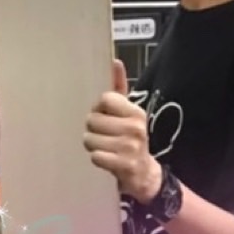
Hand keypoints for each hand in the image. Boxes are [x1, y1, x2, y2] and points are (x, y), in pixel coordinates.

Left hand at [83, 60, 161, 203]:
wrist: (144, 172)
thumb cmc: (130, 137)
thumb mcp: (128, 113)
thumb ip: (119, 87)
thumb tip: (115, 61)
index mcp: (136, 111)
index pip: (105, 98)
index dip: (99, 108)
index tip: (105, 116)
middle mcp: (135, 127)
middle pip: (93, 120)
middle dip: (93, 129)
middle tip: (103, 135)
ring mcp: (130, 147)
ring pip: (90, 139)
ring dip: (92, 144)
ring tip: (104, 147)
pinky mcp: (123, 165)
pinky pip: (95, 156)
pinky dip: (97, 158)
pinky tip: (106, 159)